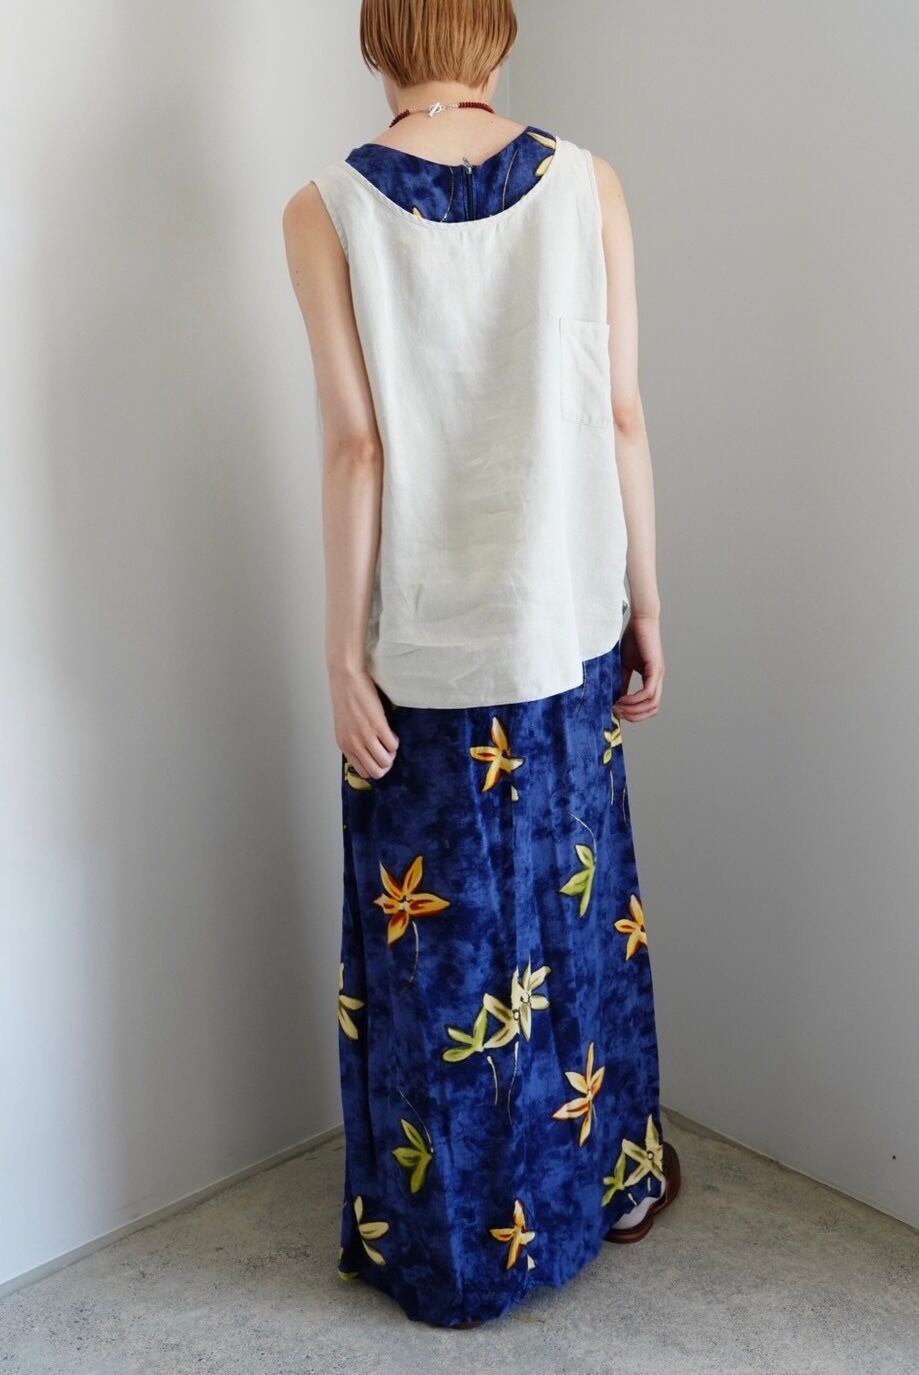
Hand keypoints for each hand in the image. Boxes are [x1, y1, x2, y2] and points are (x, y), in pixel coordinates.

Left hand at [329, 663, 399, 779]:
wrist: (347, 678)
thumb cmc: (346, 698)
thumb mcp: (344, 725)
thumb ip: (354, 741)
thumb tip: (369, 752)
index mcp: (344, 745)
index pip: (364, 771)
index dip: (375, 766)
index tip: (379, 756)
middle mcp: (354, 744)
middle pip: (377, 771)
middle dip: (386, 763)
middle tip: (387, 749)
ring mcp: (366, 736)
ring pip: (386, 761)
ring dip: (392, 752)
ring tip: (389, 739)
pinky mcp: (378, 725)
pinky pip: (393, 745)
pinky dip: (396, 740)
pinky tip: (391, 730)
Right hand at [614, 616, 664, 721]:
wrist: (640, 620)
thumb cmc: (633, 639)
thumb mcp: (624, 665)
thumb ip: (622, 681)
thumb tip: (616, 698)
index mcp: (652, 679)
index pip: (648, 706)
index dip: (634, 713)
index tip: (617, 711)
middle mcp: (658, 679)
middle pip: (652, 709)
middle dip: (634, 715)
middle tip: (617, 712)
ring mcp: (658, 675)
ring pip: (652, 704)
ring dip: (634, 709)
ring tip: (618, 706)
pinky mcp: (655, 668)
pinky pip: (648, 693)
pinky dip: (634, 699)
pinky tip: (622, 698)